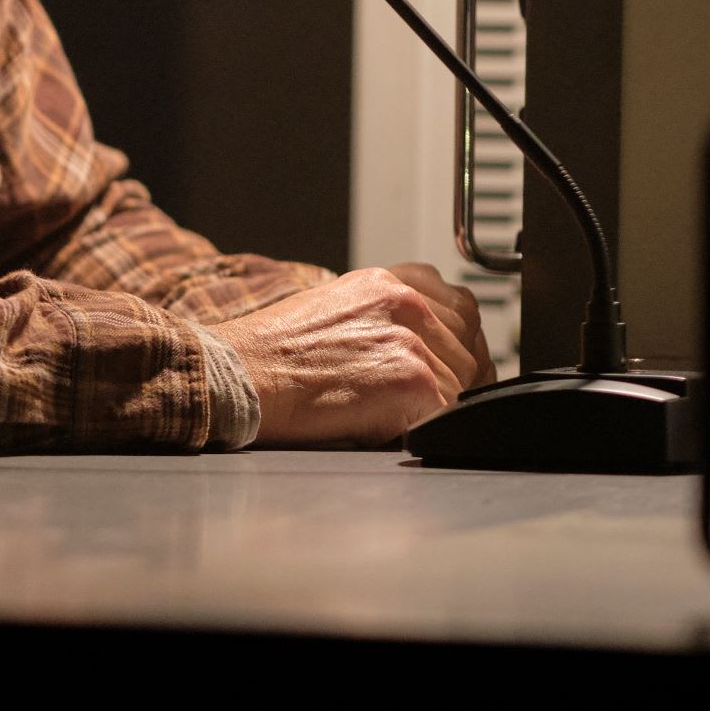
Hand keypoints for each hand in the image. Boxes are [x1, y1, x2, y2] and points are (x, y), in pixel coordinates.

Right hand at [209, 267, 480, 446]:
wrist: (240, 373)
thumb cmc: (268, 354)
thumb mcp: (330, 309)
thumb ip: (380, 319)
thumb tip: (418, 350)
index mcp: (385, 283)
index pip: (459, 310)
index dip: (456, 345)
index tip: (447, 366)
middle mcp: (405, 303)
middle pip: (469, 350)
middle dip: (452, 378)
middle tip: (419, 401)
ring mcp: (413, 341)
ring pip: (461, 387)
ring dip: (433, 406)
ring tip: (386, 411)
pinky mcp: (414, 381)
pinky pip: (447, 416)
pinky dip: (421, 427)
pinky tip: (384, 423)